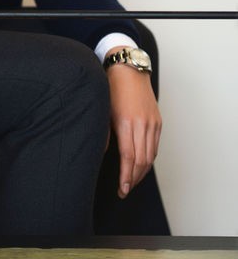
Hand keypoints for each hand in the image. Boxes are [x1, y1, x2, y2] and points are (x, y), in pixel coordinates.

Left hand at [105, 53, 161, 198]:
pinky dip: (149, 159)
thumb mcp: (103, 111)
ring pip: (150, 156)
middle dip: (134, 179)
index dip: (126, 177)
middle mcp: (142, 125)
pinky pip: (155, 146)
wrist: (129, 69)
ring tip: (132, 181)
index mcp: (126, 123)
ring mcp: (152, 123)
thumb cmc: (112, 88)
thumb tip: (102, 155)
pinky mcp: (158, 121)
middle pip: (141, 161)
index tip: (122, 189)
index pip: (128, 158)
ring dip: (142, 172)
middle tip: (125, 190)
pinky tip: (142, 165)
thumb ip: (105, 135)